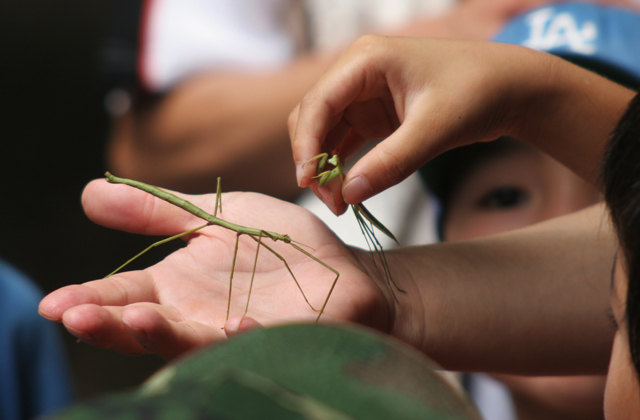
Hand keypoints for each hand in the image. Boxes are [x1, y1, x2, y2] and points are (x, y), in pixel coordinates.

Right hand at [39, 179, 390, 359]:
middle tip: (76, 317)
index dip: (89, 298)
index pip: (123, 294)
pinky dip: (243, 338)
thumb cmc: (278, 245)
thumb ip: (157, 211)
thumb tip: (88, 193)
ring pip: (190, 343)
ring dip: (161, 334)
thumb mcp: (215, 216)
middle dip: (109, 324)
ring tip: (136, 318)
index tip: (54, 302)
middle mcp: (199, 316)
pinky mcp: (278, 340)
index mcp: (178, 286)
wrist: (339, 266)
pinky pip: (256, 344)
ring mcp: (236, 333)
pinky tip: (238, 325)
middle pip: (145, 325)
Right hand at [289, 36, 630, 213]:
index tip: (307, 181)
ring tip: (339, 202)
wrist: (511, 89)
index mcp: (367, 59)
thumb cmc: (478, 92)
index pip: (319, 101)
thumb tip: (349, 194)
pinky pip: (345, 141)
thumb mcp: (434, 129)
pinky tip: (347, 190)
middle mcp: (358, 73)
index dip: (306, 143)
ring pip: (325, 132)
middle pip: (314, 117)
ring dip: (326, 166)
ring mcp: (365, 94)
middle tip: (330, 200)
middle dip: (314, 158)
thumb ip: (391, 163)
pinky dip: (341, 165)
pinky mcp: (375, 114)